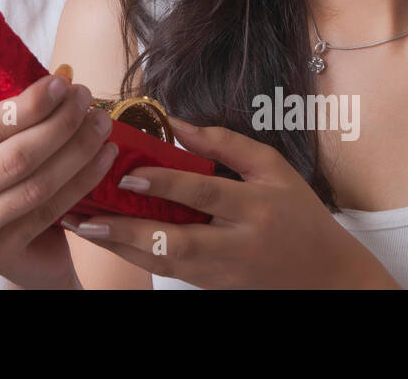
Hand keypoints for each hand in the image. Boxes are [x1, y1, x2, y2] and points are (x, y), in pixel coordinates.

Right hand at [0, 26, 117, 288]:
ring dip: (77, 152)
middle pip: (16, 159)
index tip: (55, 82)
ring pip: (37, 188)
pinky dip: (79, 186)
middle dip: (59, 124)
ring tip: (100, 120)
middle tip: (84, 94)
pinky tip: (100, 157)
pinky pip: (47, 216)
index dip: (24, 107)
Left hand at [69, 116, 399, 288]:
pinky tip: (106, 238)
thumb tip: (177, 122)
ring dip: (119, 246)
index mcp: (255, 209)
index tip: (127, 175)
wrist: (325, 275)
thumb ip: (224, 143)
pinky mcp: (210, 285)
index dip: (164, 185)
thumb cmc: (299, 214)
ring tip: (81, 225)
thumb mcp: (272, 168)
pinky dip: (133, 255)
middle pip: (175, 242)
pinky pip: (166, 270)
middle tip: (85, 216)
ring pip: (163, 263)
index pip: (203, 195)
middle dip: (126, 231)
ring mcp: (222, 271)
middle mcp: (236, 245)